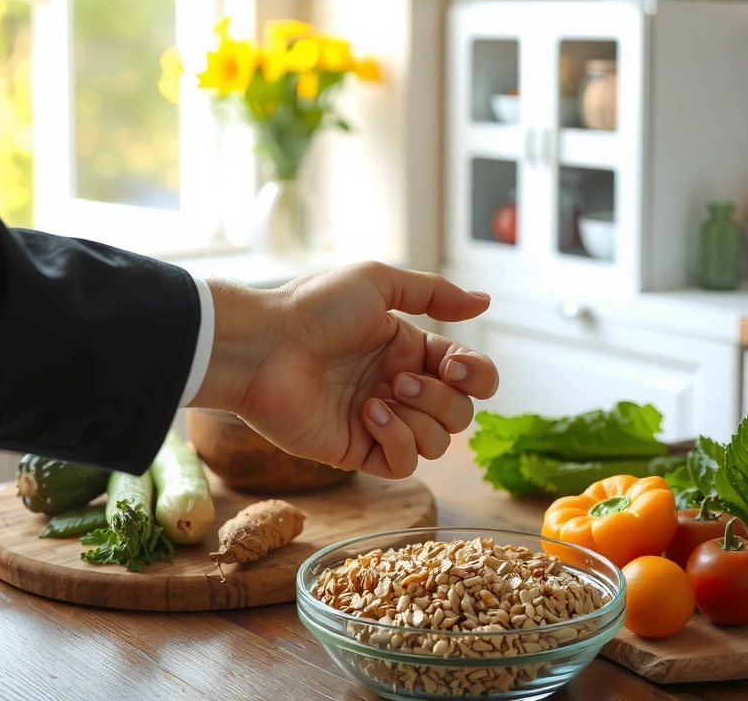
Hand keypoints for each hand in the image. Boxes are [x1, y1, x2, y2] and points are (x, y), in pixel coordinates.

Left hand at [189, 262, 497, 477]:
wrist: (263, 346)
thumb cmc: (313, 308)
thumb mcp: (378, 283)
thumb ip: (434, 293)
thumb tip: (485, 301)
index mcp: (407, 350)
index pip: (470, 374)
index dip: (477, 374)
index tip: (454, 364)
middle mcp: (399, 387)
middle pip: (460, 413)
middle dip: (442, 397)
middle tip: (401, 377)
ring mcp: (380, 422)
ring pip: (438, 442)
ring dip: (420, 417)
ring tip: (379, 395)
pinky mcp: (358, 451)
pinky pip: (404, 464)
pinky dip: (397, 440)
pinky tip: (368, 415)